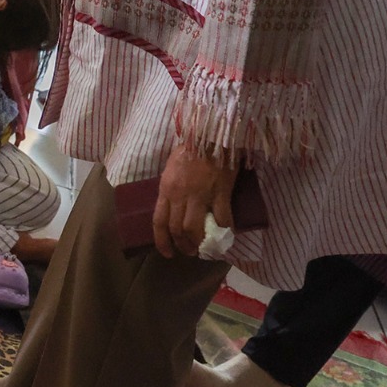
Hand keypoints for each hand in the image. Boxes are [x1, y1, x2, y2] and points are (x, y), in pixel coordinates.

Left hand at [151, 143, 236, 258]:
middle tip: (190, 251)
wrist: (210, 133)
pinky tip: (227, 234)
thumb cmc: (191, 147)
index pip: (159, 221)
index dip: (161, 241)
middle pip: (177, 229)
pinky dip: (225, 230)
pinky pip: (222, 218)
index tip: (166, 253)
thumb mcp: (172, 167)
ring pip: (195, 229)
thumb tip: (174, 202)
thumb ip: (172, 186)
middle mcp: (179, 195)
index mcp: (166, 188)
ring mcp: (200, 195)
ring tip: (205, 248)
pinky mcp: (220, 193)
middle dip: (183, 245)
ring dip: (200, 242)